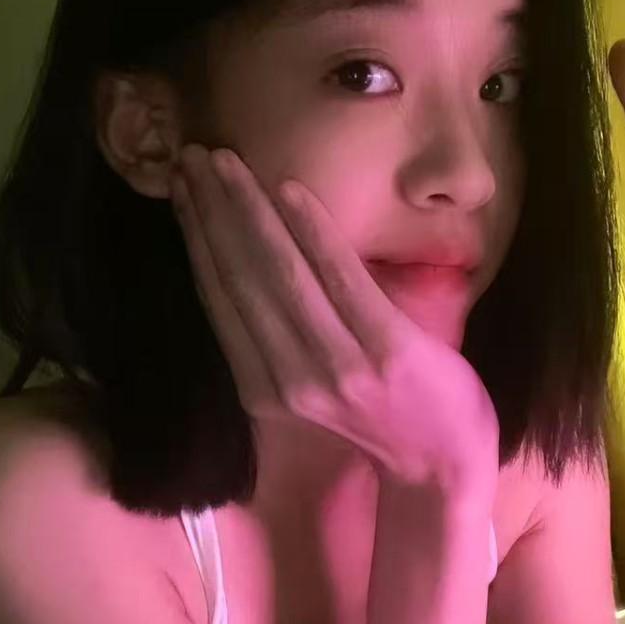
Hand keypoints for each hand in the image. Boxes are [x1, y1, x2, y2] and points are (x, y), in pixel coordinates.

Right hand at [168, 144, 499, 495]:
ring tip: (224, 161)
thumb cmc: (379, 418)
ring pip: (279, 273)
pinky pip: (340, 278)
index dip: (196, 240)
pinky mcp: (386, 350)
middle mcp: (289, 381)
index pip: (220, 299)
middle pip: (239, 279)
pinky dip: (312, 230)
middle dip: (211, 212)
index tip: (181, 191)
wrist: (443, 466)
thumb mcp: (310, 388)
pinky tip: (289, 189)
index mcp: (262, 390)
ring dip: (248, 209)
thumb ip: (277, 339)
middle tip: (191, 157)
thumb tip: (248, 263)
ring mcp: (338, 368)